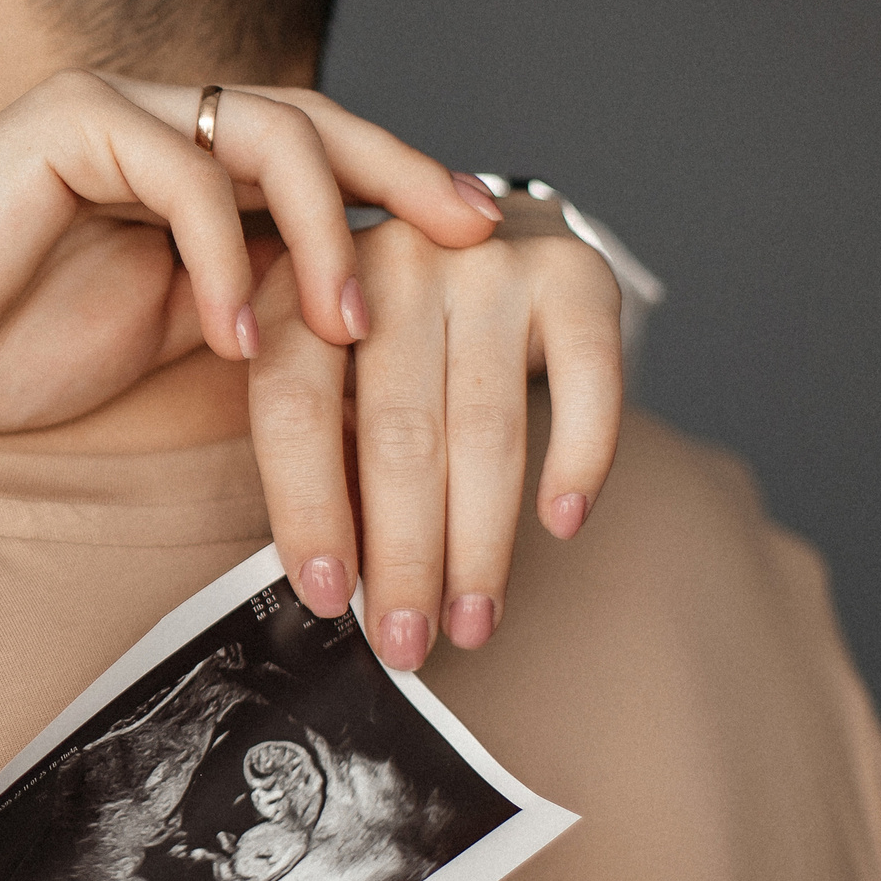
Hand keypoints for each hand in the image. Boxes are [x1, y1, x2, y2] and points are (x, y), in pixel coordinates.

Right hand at [0, 72, 516, 576]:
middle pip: (314, 120)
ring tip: (350, 322)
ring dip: (323, 229)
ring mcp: (111, 109)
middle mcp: (152, 115)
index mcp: (177, 161)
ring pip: (267, 131)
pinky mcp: (68, 124)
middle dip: (403, 176)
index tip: (478, 245)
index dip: (400, 192)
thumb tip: (365, 325)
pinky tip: (233, 335)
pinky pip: (182, 173)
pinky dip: (224, 256)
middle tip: (474, 234)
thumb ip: (250, 304)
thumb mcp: (160, 336)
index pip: (315, 155)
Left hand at [247, 212, 625, 669]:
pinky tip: (562, 524)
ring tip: (474, 622)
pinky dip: (577, 458)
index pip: (293, 408)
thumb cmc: (387, 343)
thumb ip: (317, 458)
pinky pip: (587, 381)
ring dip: (481, 542)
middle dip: (404, 555)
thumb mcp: (326, 378)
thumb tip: (328, 592)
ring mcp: (485, 262)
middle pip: (396, 432)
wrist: (483, 238)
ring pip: (485, 425)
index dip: (307, 508)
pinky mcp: (574, 274)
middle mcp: (394, 262)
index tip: (327, 596)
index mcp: (302, 289)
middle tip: (407, 642)